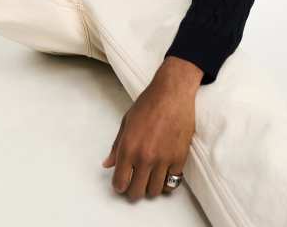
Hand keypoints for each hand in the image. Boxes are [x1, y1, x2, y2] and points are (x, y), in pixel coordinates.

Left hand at [101, 71, 196, 200]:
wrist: (172, 93)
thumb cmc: (148, 103)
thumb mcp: (126, 122)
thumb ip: (116, 146)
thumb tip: (108, 164)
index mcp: (128, 147)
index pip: (120, 182)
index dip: (119, 186)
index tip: (121, 184)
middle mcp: (144, 157)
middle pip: (137, 192)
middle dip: (133, 191)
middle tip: (135, 183)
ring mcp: (163, 159)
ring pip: (155, 191)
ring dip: (150, 188)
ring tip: (150, 178)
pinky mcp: (179, 159)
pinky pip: (172, 183)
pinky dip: (167, 182)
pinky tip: (163, 173)